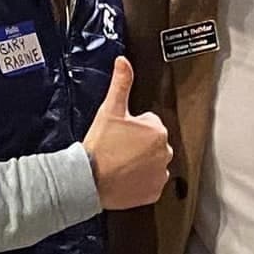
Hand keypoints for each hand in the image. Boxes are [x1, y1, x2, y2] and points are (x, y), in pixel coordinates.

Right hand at [83, 56, 171, 209]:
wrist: (88, 180)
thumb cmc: (100, 146)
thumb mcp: (110, 110)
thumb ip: (121, 83)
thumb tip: (124, 61)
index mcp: (158, 131)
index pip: (149, 124)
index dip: (132, 128)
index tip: (120, 134)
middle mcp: (165, 152)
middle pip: (153, 144)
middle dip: (139, 145)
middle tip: (118, 149)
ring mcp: (160, 174)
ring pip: (152, 163)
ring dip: (141, 163)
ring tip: (120, 163)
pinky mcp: (154, 192)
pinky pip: (150, 183)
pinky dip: (140, 181)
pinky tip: (125, 177)